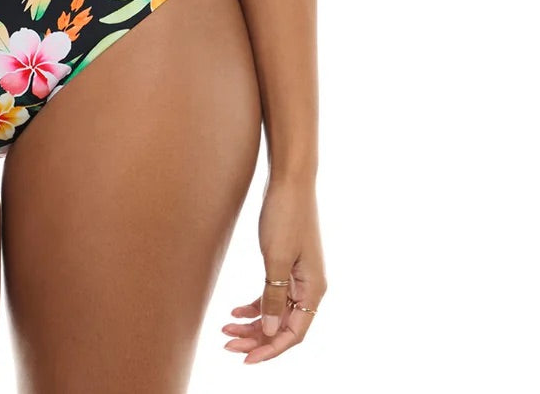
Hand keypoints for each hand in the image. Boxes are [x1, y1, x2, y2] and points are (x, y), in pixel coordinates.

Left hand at [222, 177, 325, 363]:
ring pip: (275, 312)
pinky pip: (272, 295)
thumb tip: (268, 331)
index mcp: (313, 289)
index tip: (246, 359)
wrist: (289, 180)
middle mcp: (309, 287)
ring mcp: (298, 276)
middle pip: (283, 326)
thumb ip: (273, 296)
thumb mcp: (276, 258)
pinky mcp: (286, 264)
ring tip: (226, 329)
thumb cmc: (285, 215)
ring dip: (252, 323)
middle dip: (256, 338)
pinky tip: (235, 310)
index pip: (294, 333)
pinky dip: (255, 304)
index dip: (270, 349)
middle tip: (227, 344)